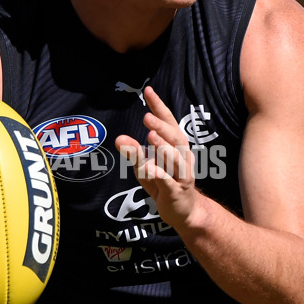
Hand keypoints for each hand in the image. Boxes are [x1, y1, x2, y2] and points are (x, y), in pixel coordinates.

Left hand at [115, 86, 197, 230]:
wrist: (184, 212)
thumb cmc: (164, 183)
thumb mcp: (145, 167)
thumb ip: (134, 153)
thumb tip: (119, 138)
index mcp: (176, 146)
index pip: (169, 122)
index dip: (159, 106)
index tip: (148, 91)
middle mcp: (182, 157)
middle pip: (174, 138)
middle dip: (161, 127)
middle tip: (146, 117)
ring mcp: (182, 174)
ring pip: (175, 159)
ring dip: (163, 148)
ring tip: (150, 137)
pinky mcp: (177, 191)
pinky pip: (169, 182)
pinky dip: (160, 175)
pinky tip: (150, 169)